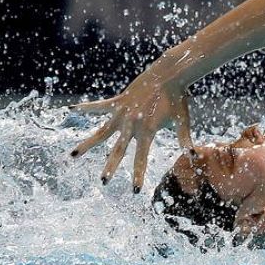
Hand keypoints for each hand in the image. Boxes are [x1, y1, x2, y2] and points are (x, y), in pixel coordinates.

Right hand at [69, 74, 194, 192]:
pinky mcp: (118, 101)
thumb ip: (185, 139)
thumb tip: (193, 156)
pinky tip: (71, 109)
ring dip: (87, 144)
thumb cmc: (178, 98)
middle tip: (103, 182)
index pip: (141, 158)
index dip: (138, 175)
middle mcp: (132, 124)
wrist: (169, 74)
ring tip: (73, 155)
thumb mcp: (183, 120)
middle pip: (118, 150)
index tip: (134, 191)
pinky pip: (99, 106)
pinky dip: (86, 108)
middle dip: (110, 167)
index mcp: (148, 131)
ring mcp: (122, 112)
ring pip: (101, 132)